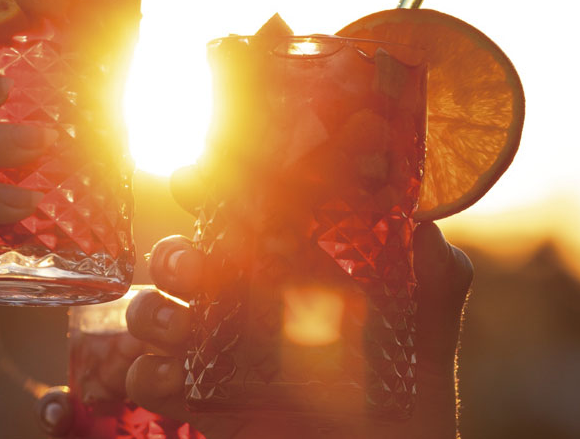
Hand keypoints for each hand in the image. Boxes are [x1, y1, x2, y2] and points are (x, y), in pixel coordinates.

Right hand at [124, 220, 472, 437]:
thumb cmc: (407, 399)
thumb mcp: (427, 334)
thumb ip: (436, 278)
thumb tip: (427, 229)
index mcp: (291, 269)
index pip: (242, 213)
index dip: (211, 188)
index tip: (198, 179)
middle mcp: (246, 302)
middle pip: (182, 256)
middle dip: (173, 254)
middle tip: (195, 268)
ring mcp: (218, 351)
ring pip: (152, 311)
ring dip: (152, 311)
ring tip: (183, 329)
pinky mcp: (202, 400)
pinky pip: (147, 377)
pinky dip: (143, 373)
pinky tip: (170, 378)